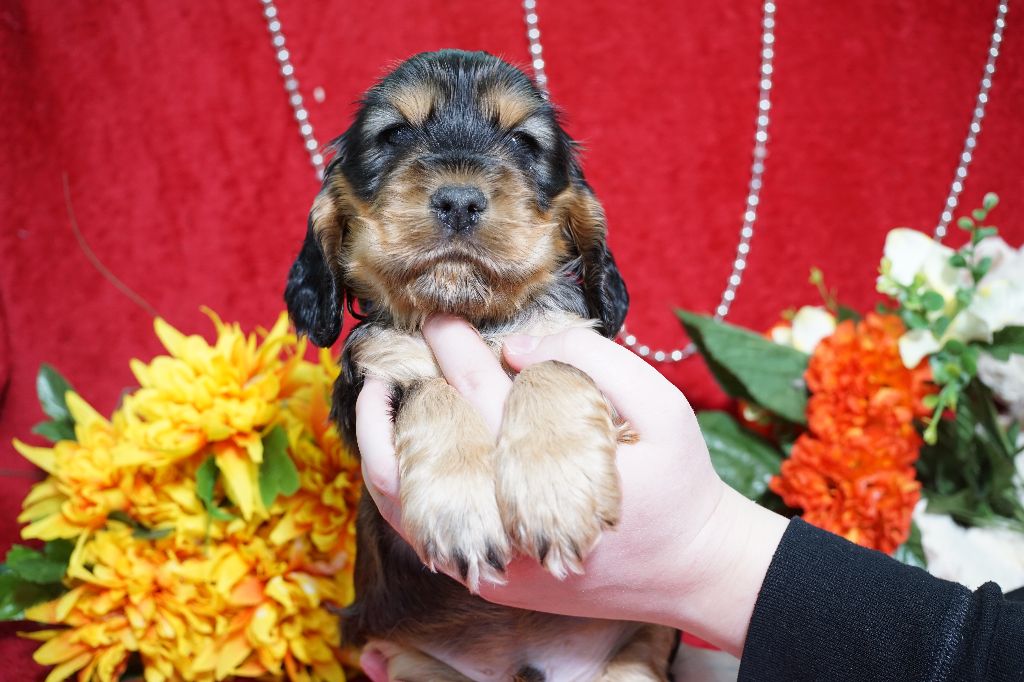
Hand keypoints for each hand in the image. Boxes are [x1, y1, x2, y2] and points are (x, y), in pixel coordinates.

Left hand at [356, 316, 787, 672]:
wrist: (693, 571)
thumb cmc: (681, 482)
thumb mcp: (662, 404)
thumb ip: (590, 360)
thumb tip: (514, 348)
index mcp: (548, 472)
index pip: (481, 394)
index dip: (454, 347)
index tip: (439, 313)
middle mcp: (507, 521)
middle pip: (436, 435)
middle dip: (415, 377)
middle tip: (409, 337)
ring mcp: (490, 560)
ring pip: (402, 499)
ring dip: (378, 440)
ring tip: (374, 394)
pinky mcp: (488, 580)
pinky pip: (420, 531)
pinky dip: (398, 485)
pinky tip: (397, 446)